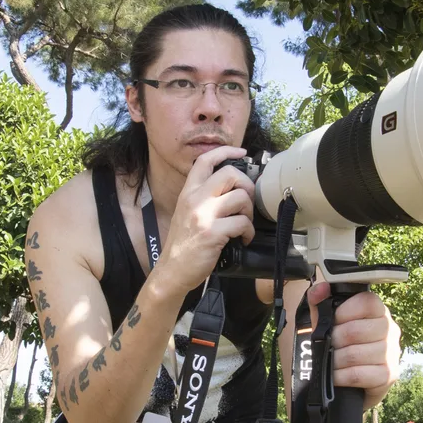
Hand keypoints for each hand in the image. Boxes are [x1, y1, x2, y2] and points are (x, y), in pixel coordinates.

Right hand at [156, 146, 255, 293]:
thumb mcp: (187, 212)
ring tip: (244, 224)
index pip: (205, 160)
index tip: (242, 153)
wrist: (172, 270)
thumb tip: (233, 187)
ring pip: (241, 197)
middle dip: (247, 185)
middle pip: (230, 174)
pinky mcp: (212, 233)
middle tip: (247, 201)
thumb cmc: (184, 243)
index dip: (226, 151)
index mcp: (188, 192)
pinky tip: (243, 239)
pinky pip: (242, 223)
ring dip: (249, 211)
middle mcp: (195, 199)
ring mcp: (203, 215)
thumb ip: (204, 197)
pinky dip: (248, 232)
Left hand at [306, 282, 401, 409]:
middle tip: (329, 346)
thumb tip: (320, 289)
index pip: (367, 302)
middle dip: (334, 340)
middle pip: (356, 330)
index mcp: (379, 312)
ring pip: (354, 354)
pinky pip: (357, 374)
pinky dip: (340, 376)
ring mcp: (392, 353)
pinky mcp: (389, 375)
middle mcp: (390, 330)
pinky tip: (336, 376)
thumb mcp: (330, 323)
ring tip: (331, 362)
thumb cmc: (343, 348)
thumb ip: (321, 303)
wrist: (354, 384)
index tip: (334, 320)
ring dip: (335, 361)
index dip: (344, 311)